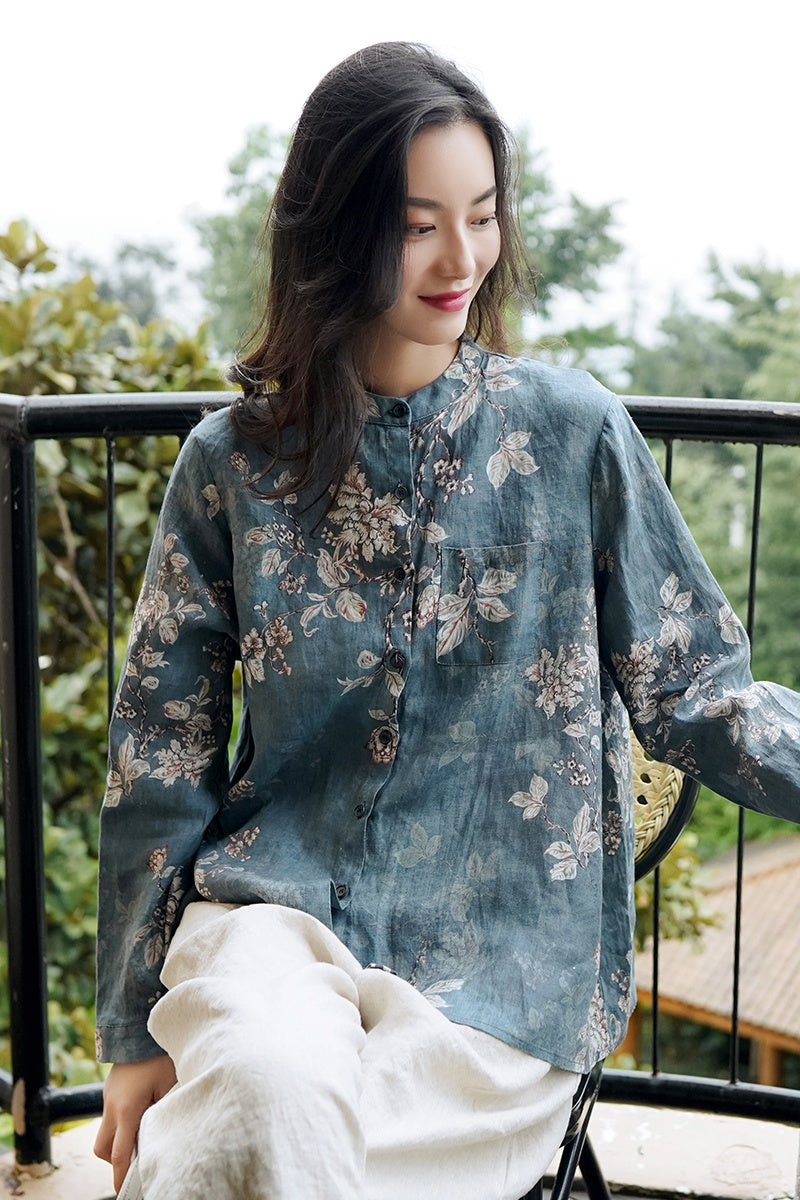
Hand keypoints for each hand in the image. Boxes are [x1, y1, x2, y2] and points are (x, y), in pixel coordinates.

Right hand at [94, 1054, 177, 1192]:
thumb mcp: (170, 1084)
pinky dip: (121, 1123)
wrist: (139, 1026)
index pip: (120, 1154)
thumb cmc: (160, 1055)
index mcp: (127, 1109)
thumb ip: (166, 1111)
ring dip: (118, 1140)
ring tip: (142, 1133)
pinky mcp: (110, 1090)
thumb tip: (170, 1134)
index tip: (124, 1191)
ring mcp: (108, 1097)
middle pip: (103, 1149)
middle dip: (115, 1160)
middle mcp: (112, 1106)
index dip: (121, 1176)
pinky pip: (110, 1116)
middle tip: (138, 1158)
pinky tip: (141, 1113)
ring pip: (104, 1133)